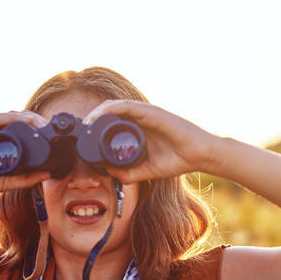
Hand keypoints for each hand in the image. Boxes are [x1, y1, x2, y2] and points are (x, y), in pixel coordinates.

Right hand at [0, 110, 51, 204]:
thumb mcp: (7, 183)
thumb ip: (25, 179)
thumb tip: (47, 174)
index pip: (20, 129)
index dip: (36, 127)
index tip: (50, 133)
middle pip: (16, 120)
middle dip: (35, 120)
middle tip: (49, 127)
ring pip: (9, 116)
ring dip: (27, 116)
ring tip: (41, 124)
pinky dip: (12, 118)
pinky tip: (24, 121)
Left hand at [82, 99, 217, 182]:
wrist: (199, 155)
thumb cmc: (177, 160)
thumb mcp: (146, 170)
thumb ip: (128, 173)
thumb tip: (107, 173)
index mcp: (138, 130)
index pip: (112, 124)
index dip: (96, 129)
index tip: (83, 138)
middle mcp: (139, 119)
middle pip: (110, 113)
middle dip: (92, 120)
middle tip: (80, 132)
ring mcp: (145, 113)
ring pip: (115, 107)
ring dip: (97, 113)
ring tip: (86, 124)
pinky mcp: (151, 111)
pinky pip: (126, 106)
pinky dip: (110, 109)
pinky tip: (99, 116)